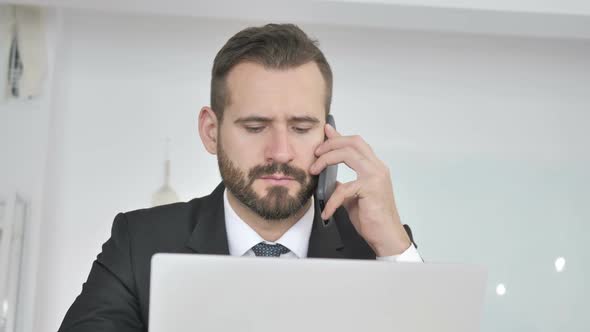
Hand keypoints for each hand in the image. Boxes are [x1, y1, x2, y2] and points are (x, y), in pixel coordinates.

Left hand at [309, 124, 410, 255]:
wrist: (387, 237)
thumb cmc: (372, 218)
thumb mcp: (353, 197)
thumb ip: (344, 184)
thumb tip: (331, 178)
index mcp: (374, 168)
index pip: (356, 144)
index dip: (340, 136)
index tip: (326, 131)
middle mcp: (377, 168)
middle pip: (352, 143)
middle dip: (330, 144)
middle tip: (315, 153)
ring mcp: (376, 177)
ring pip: (348, 154)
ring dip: (327, 159)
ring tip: (314, 170)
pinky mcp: (371, 189)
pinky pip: (344, 188)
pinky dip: (331, 200)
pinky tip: (326, 211)